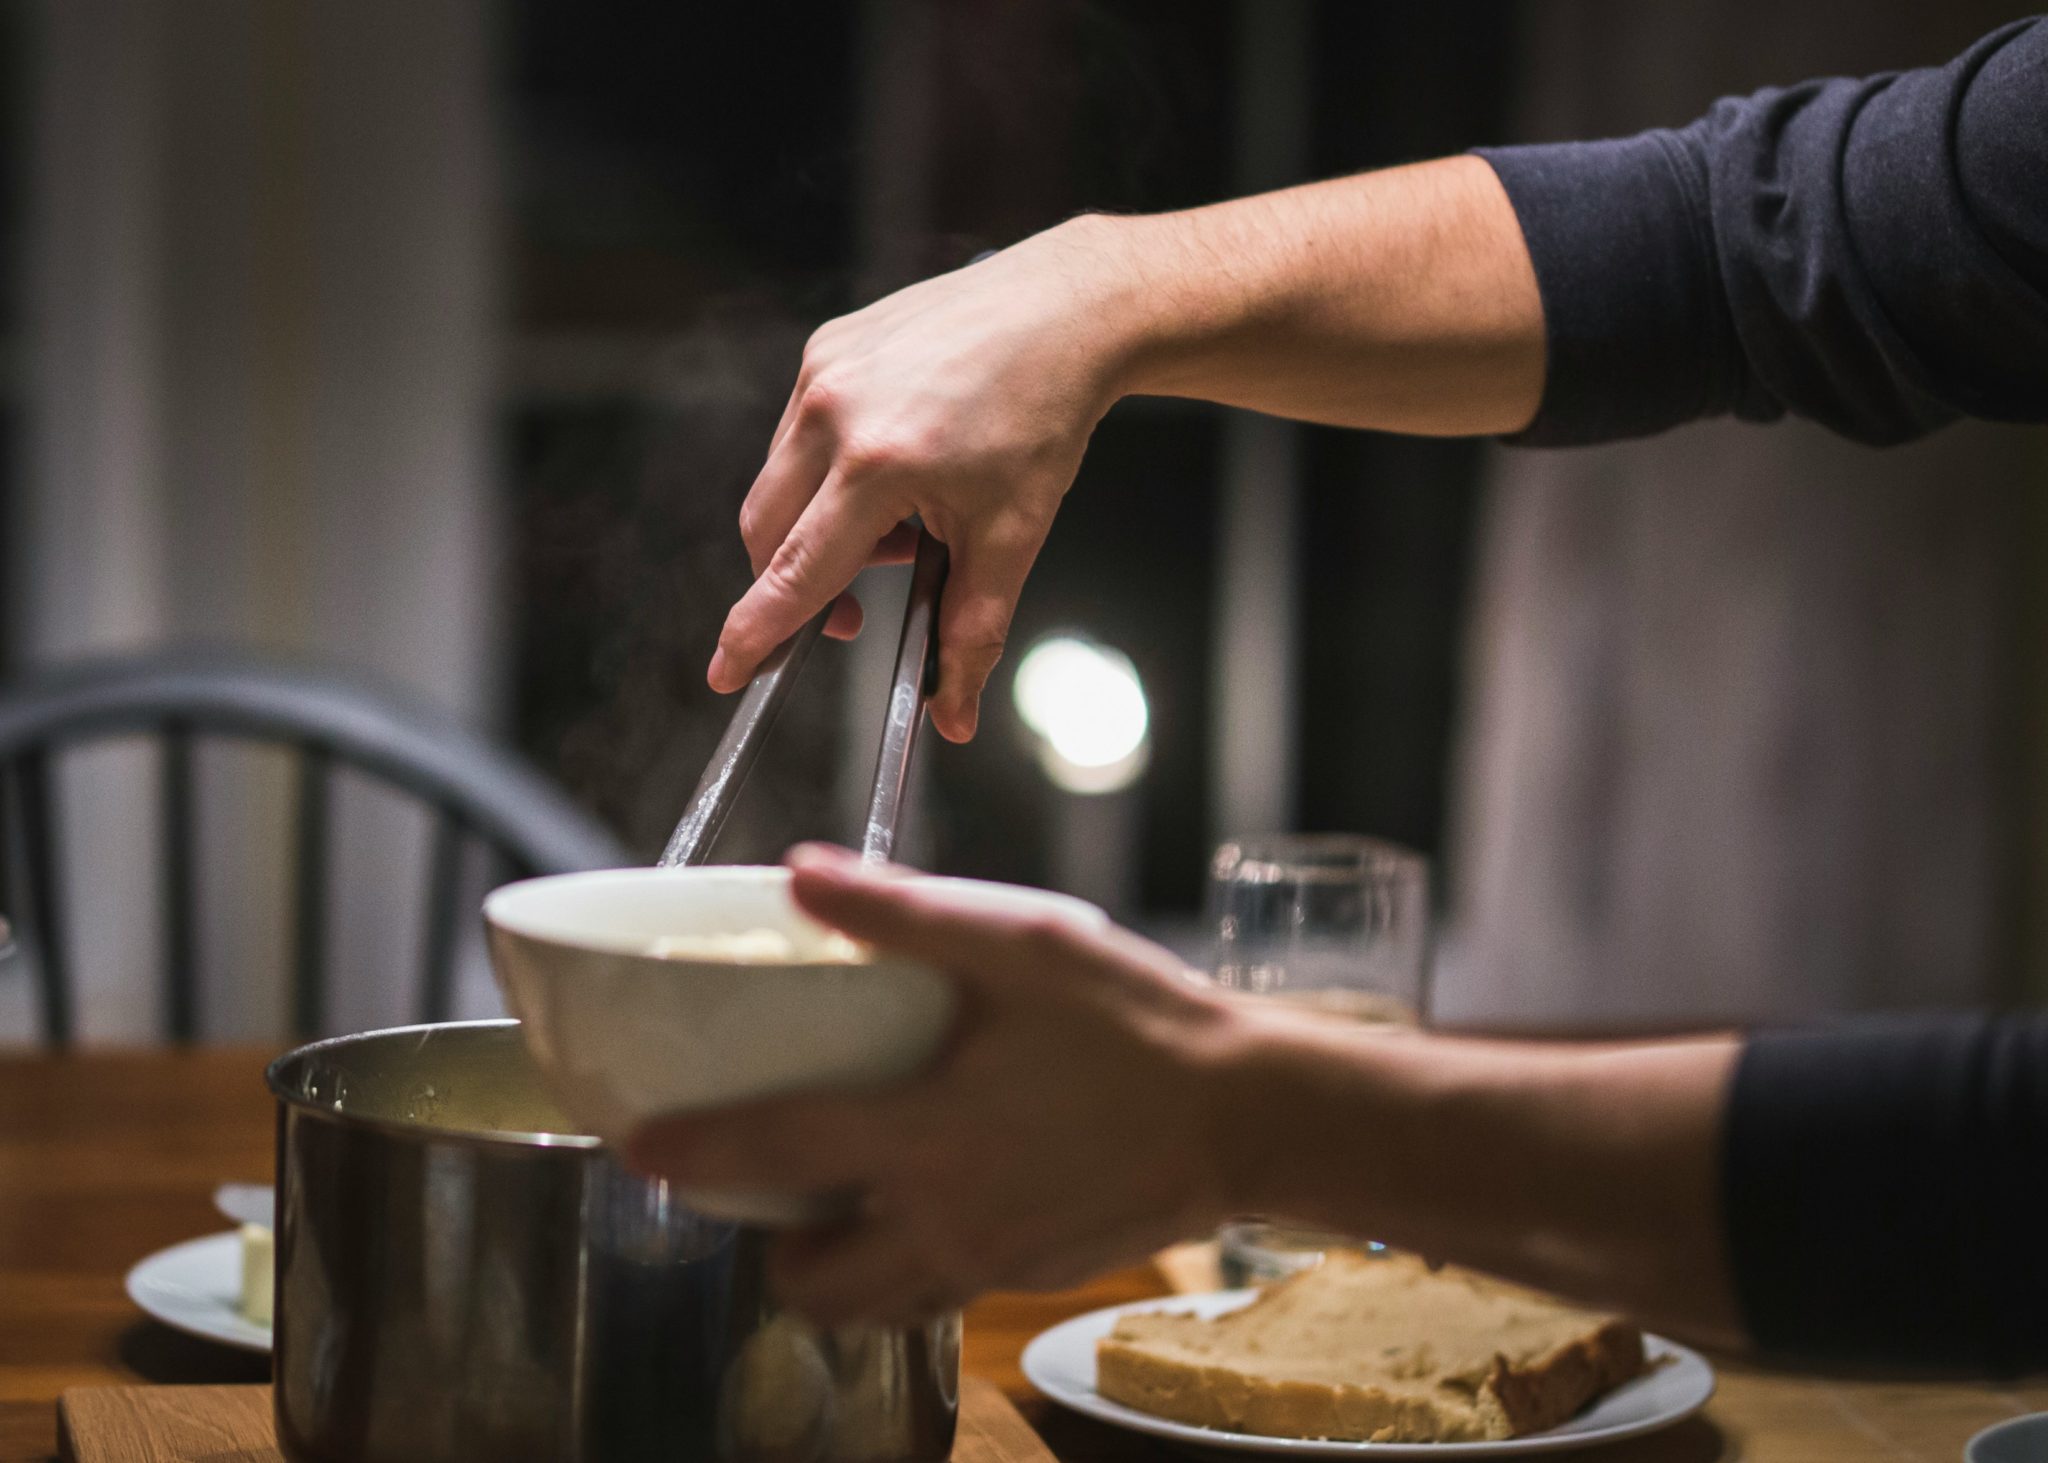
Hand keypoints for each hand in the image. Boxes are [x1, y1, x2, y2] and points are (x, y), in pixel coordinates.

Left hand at [626, 843, 1247, 1324]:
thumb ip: (902, 915)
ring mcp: (989, 1260)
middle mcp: (944, 1219)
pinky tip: (930, 1197)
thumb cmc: (1138, 1026)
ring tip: (832, 1207)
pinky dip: (905, 1266)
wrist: (1249, 1115)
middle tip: (755, 1188)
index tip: (637, 1148)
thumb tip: (801, 875)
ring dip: (830, 1274)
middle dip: (761, 1249)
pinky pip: (938, 1293)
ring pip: (873, 1306)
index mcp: (927, 1136)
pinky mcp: (1030, 1275)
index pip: (776, 1151)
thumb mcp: (1022, 946)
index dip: (695, 1149)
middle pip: (810, 1280)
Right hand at [711, 218, 1146, 740]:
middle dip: (799, 585)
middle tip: (858, 610)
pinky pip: (797, 435)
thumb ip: (973, 632)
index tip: (727, 672)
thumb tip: (953, 713)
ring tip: (899, 529)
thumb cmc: (1042, 414)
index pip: (796, 572)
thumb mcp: (1013, 536)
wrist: (1063, 313)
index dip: (755, 631)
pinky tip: (892, 473)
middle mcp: (834, 411)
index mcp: (877, 464)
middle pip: (768, 533)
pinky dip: (828, 474)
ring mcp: (822, 371)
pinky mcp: (826, 346)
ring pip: (779, 485)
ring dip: (819, 528)